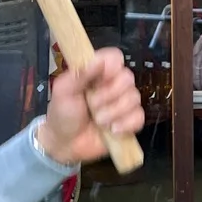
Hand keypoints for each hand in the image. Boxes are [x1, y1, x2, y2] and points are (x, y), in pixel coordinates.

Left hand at [39, 48, 144, 165]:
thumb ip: (80, 73)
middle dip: (109, 95)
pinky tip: (112, 130)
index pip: (115, 57)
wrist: (65, 143)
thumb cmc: (62, 114)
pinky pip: (139, 117)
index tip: (101, 78)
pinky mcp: (129, 122)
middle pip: (128, 78)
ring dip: (114, 112)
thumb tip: (98, 60)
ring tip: (99, 121)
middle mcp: (113, 85)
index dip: (112, 67)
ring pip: (134, 98)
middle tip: (92, 106)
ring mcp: (123, 103)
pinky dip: (126, 124)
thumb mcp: (64, 90)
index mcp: (97, 72)